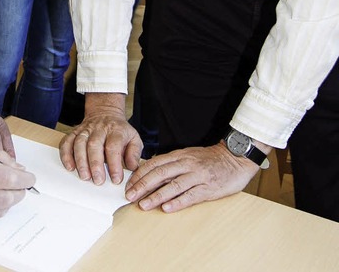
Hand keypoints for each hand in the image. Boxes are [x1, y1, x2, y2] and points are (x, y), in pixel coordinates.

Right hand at [59, 93, 142, 183]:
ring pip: (79, 143)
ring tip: (84, 176)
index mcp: (116, 130)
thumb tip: (132, 167)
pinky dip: (66, 154)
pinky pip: (67, 141)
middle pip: (94, 144)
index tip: (116, 179)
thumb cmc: (119, 131)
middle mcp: (99, 128)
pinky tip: (70, 167)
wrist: (105, 113)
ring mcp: (85, 129)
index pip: (114, 146)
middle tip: (98, 180)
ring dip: (80, 161)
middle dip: (95, 164)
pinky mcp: (75, 132)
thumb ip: (134, 153)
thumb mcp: (134, 139)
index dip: (114, 163)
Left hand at [124, 142, 260, 212]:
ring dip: (156, 196)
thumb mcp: (188, 156)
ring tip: (143, 205)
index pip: (154, 164)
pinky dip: (178, 202)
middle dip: (142, 186)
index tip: (129, 184)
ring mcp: (198, 176)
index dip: (140, 174)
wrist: (235, 158)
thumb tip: (150, 174)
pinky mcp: (209, 188)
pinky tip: (167, 208)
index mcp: (179, 156)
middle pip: (160, 174)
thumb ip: (171, 164)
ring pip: (173, 186)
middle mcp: (186, 164)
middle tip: (130, 196)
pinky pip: (191, 196)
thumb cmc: (209, 159)